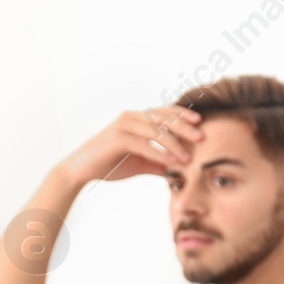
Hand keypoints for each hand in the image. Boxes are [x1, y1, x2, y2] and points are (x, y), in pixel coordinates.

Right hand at [57, 105, 203, 184]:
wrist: (81, 169)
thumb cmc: (108, 164)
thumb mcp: (138, 163)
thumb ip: (156, 163)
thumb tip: (176, 170)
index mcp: (136, 119)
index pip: (164, 112)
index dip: (182, 116)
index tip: (200, 123)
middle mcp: (131, 118)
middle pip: (163, 118)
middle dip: (184, 127)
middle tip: (202, 136)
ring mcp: (123, 126)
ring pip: (155, 130)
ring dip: (174, 143)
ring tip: (188, 155)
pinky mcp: (117, 138)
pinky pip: (143, 144)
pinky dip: (159, 153)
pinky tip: (171, 162)